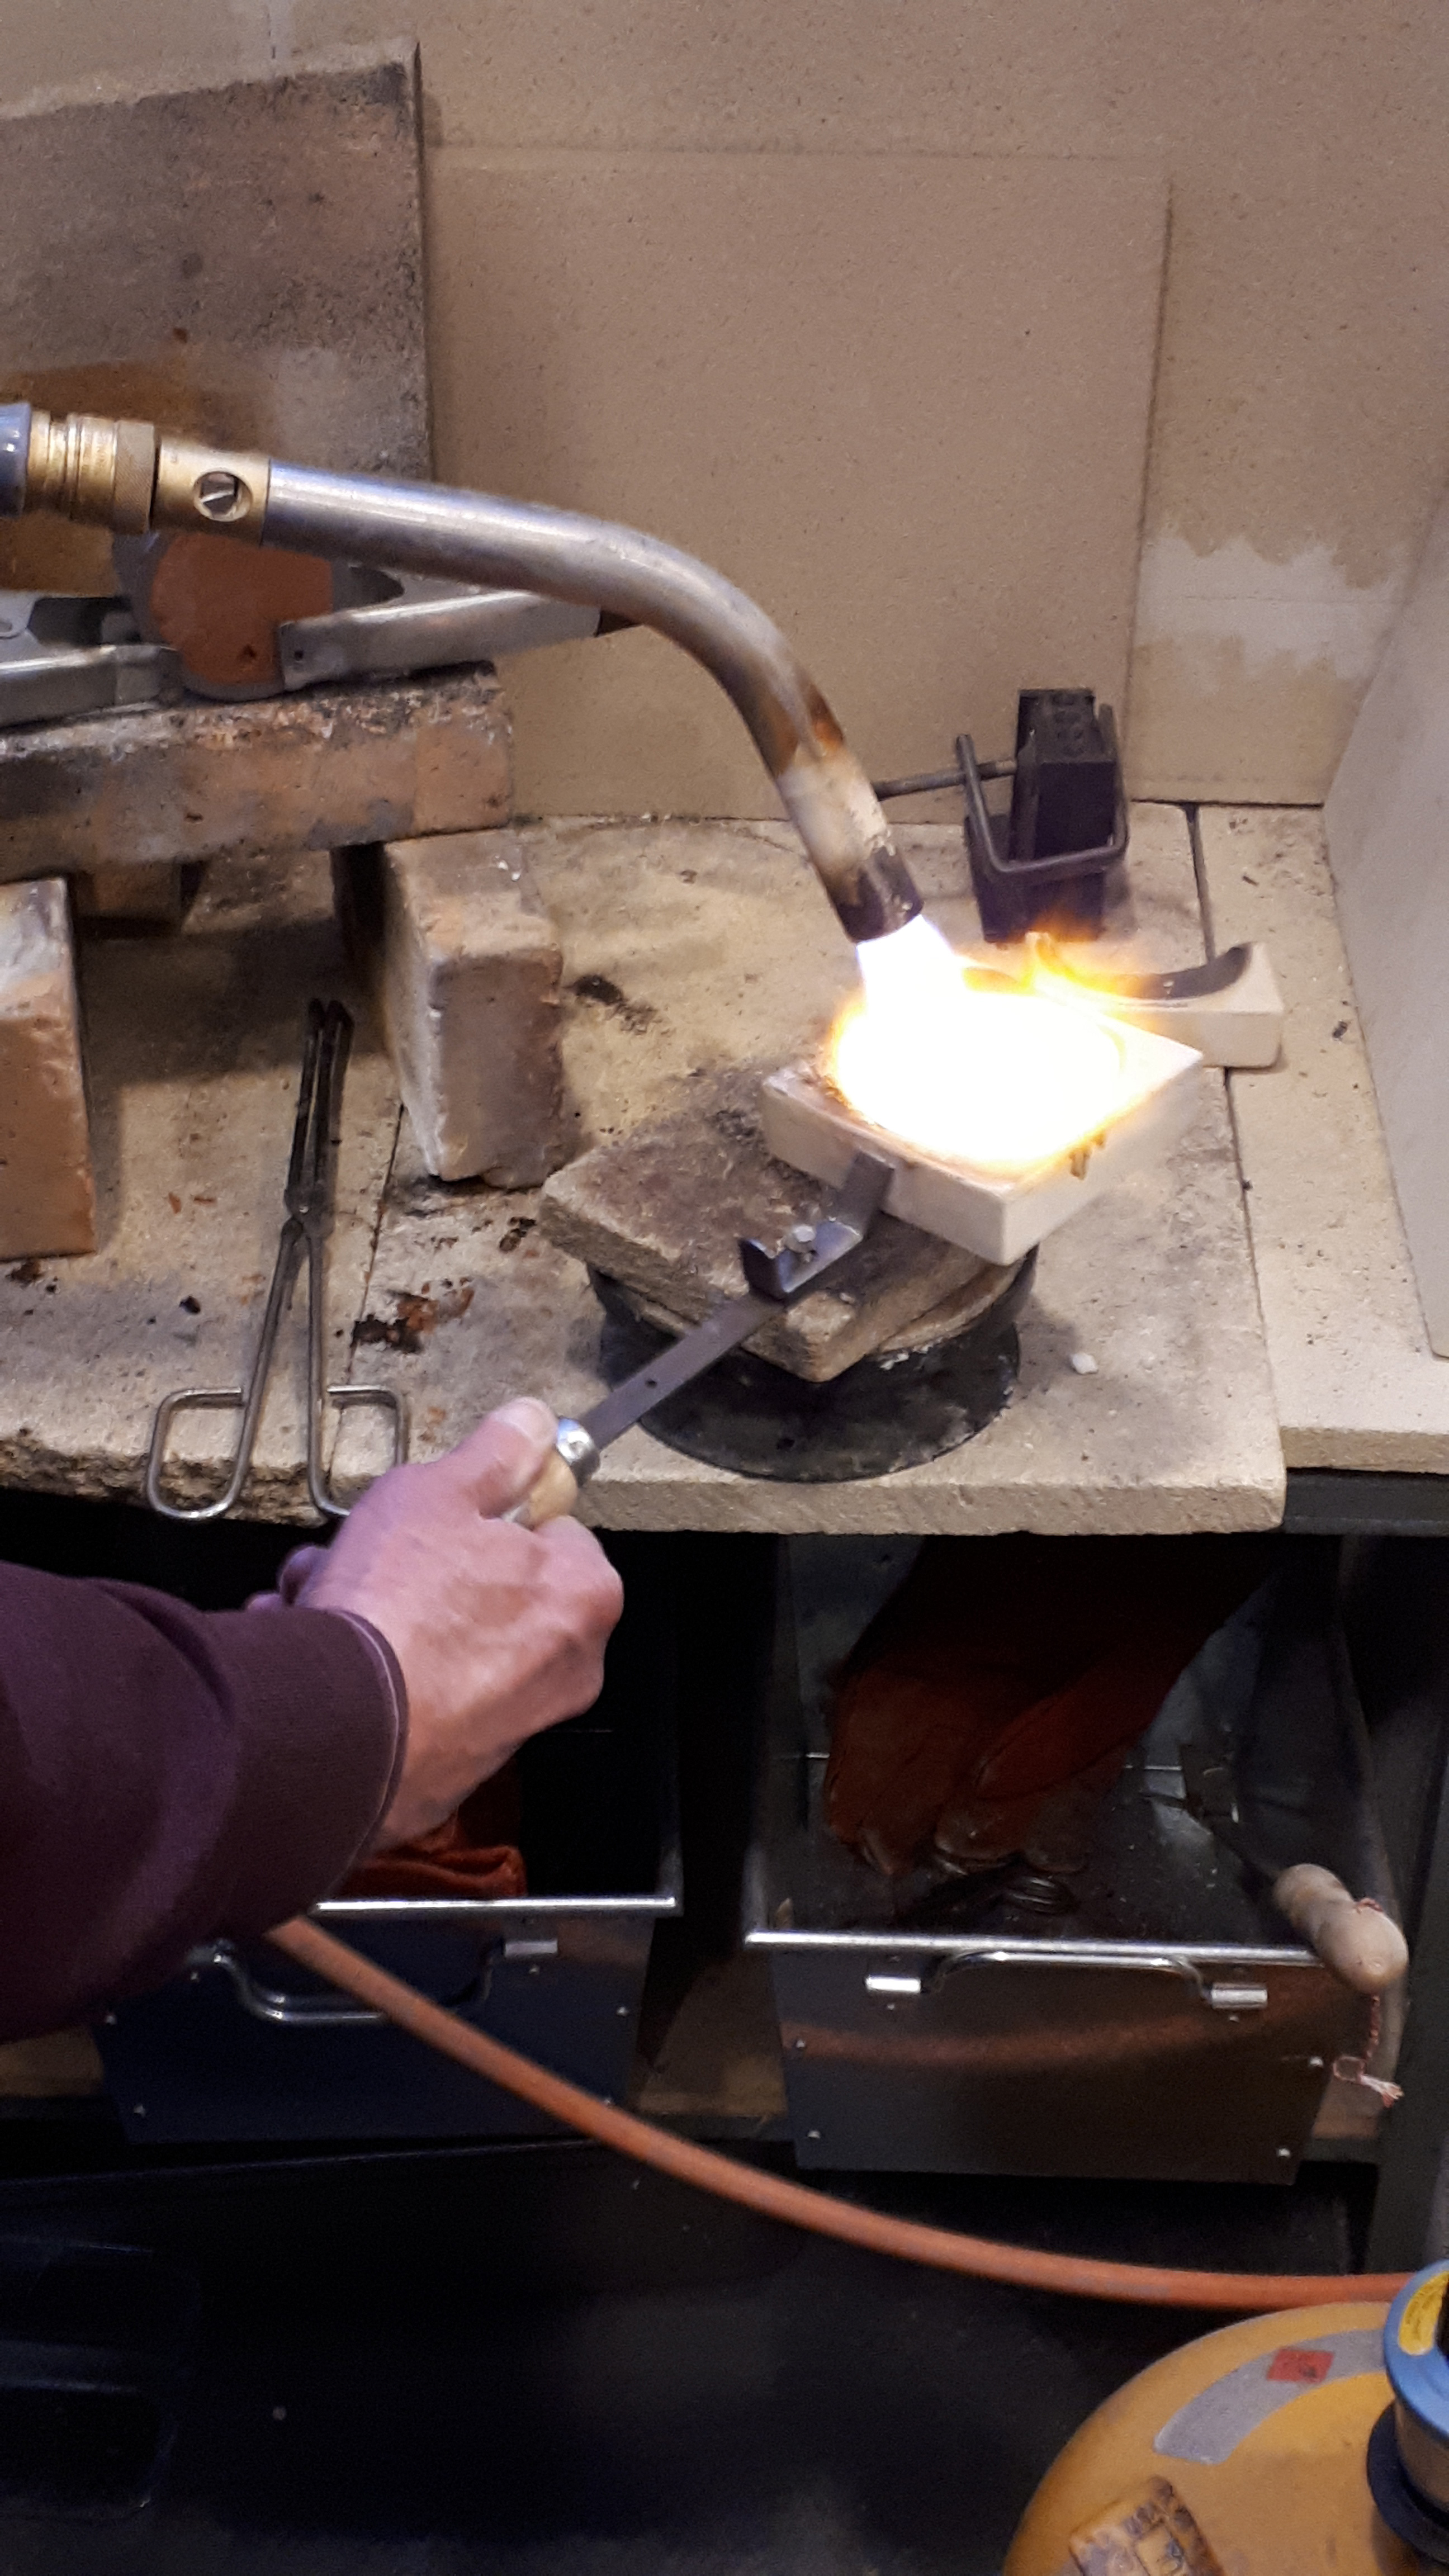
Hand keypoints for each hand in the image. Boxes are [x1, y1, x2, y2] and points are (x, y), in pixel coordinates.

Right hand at [262, 1400, 622, 1845]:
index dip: (484, 1515)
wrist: (338, 1735)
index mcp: (583, 1595)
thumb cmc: (399, 1606)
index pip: (549, 1530)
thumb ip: (495, 1454)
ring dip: (372, 1611)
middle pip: (485, 1588)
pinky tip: (311, 1650)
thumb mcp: (442, 1491)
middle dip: (408, 1565)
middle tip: (354, 1555)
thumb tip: (532, 1423)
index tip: (435, 1516)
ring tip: (313, 1601)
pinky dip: (366, 1669)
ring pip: (437, 1639)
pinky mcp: (455, 1764)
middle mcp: (566, 1668)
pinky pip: (413, 1694)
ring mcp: (511, 1723)